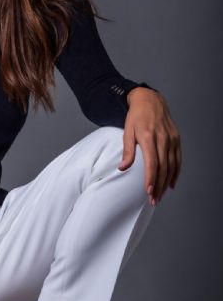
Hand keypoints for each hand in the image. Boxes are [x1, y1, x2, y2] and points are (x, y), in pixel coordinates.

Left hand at [117, 88, 180, 204]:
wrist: (150, 100)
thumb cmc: (136, 117)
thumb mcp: (127, 131)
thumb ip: (127, 151)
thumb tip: (122, 168)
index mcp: (148, 137)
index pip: (152, 163)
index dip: (151, 179)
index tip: (149, 191)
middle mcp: (163, 139)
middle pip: (163, 167)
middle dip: (159, 185)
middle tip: (154, 199)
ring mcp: (172, 139)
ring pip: (172, 165)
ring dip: (167, 183)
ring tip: (160, 195)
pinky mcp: (177, 139)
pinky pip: (178, 159)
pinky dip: (176, 173)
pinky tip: (171, 183)